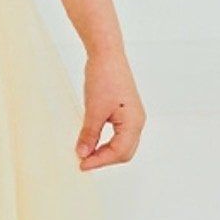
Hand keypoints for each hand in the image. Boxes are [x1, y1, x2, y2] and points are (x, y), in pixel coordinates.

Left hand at [76, 49, 145, 169]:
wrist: (107, 54)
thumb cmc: (104, 78)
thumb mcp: (93, 110)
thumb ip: (89, 134)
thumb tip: (83, 154)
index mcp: (134, 122)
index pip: (119, 153)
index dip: (100, 161)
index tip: (81, 165)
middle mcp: (137, 122)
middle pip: (124, 152)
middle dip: (104, 159)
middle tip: (83, 161)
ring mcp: (133, 117)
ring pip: (122, 145)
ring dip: (105, 151)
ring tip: (86, 153)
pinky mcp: (125, 112)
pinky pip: (119, 135)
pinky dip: (106, 142)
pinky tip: (92, 141)